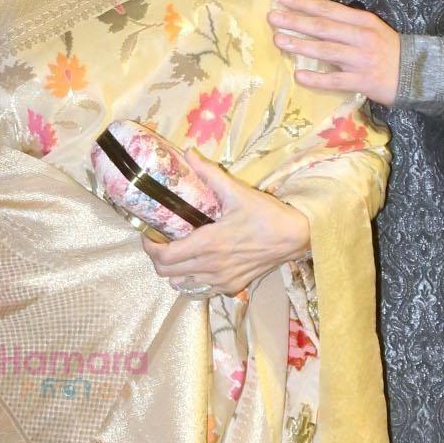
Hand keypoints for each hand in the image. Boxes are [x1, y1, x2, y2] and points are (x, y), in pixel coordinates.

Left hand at [141, 149, 308, 297]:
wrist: (295, 237)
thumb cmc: (266, 214)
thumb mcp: (236, 191)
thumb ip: (209, 173)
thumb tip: (188, 153)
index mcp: (208, 244)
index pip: (164, 256)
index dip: (149, 247)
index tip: (148, 234)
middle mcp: (211, 267)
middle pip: (166, 273)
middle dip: (157, 258)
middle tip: (160, 241)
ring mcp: (221, 280)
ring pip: (182, 284)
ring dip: (174, 271)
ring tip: (178, 253)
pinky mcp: (232, 287)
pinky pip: (202, 289)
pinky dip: (193, 279)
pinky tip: (199, 264)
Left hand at [269, 0, 400, 103]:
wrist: (418, 73)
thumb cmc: (389, 50)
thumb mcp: (371, 29)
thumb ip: (346, 23)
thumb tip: (314, 14)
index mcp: (362, 21)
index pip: (328, 9)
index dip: (304, 3)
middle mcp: (361, 37)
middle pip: (323, 27)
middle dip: (296, 21)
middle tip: (272, 18)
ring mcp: (361, 60)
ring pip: (326, 51)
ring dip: (300, 45)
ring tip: (278, 41)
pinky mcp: (363, 81)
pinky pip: (335, 80)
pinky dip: (316, 78)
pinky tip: (298, 75)